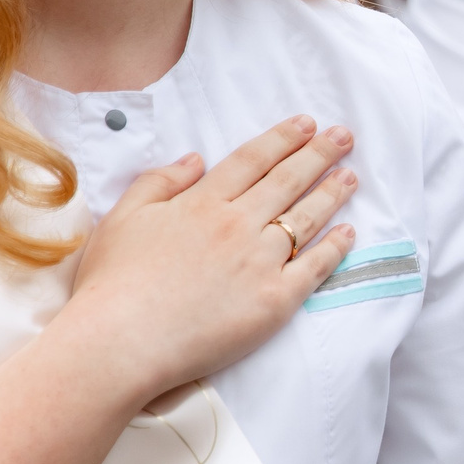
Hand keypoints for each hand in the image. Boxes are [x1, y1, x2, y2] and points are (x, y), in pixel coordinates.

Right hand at [59, 116, 357, 403]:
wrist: (121, 340)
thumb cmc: (113, 282)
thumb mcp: (123, 217)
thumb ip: (159, 182)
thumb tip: (196, 159)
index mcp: (202, 203)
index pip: (252, 160)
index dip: (282, 139)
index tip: (306, 124)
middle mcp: (238, 225)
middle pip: (287, 181)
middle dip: (319, 155)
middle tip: (344, 137)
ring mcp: (261, 261)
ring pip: (306, 219)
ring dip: (332, 194)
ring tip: (351, 177)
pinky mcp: (276, 300)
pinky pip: (314, 267)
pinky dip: (335, 248)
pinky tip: (349, 233)